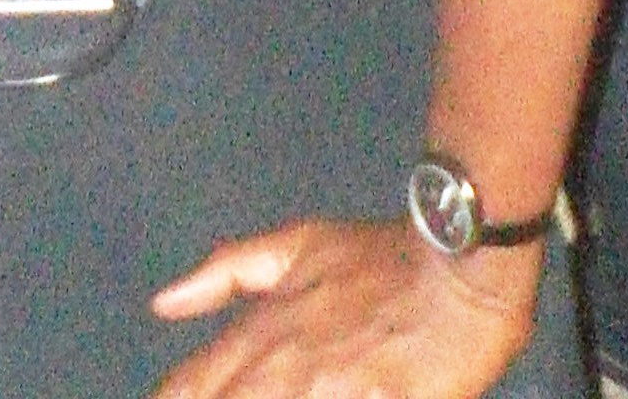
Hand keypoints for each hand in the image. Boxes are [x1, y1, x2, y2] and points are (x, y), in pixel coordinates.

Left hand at [150, 220, 537, 398]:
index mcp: (258, 335)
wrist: (464, 262)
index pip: (183, 391)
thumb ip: (232, 270)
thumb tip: (163, 301)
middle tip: (268, 391)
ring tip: (309, 392)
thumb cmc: (386, 259)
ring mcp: (324, 394)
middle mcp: (278, 373)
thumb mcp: (304, 244)